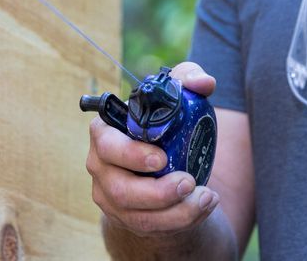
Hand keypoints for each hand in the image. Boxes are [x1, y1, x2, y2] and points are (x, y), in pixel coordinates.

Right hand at [86, 62, 219, 236]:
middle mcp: (101, 168)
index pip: (106, 144)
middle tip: (188, 181)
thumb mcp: (175, 96)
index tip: (161, 158)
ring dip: (175, 211)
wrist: (162, 164)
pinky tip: (203, 205)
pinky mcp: (128, 218)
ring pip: (136, 215)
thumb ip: (187, 79)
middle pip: (118, 188)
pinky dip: (182, 220)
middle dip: (155, 192)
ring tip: (205, 196)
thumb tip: (203, 83)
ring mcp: (112, 197)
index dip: (130, 154)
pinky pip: (152, 228)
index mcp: (105, 134)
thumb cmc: (164, 125)